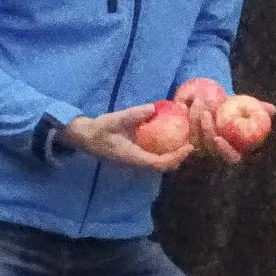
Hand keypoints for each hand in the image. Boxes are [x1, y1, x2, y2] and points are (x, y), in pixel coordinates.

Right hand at [61, 105, 192, 170]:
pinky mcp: (133, 157)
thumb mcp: (116, 119)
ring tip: (183, 143)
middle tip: (191, 144)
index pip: (159, 163)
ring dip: (172, 157)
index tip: (189, 147)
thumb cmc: (99, 129)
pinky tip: (169, 139)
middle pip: (162, 167)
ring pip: (158, 164)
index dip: (176, 157)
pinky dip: (164, 152)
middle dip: (178, 158)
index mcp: (133, 157)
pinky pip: (152, 158)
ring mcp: (134, 162)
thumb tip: (152, 108)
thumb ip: (134, 114)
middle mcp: (135, 163)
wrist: (85, 137)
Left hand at [188, 100, 275, 163]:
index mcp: (233, 149)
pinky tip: (182, 104)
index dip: (223, 151)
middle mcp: (214, 152)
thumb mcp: (247, 106)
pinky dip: (183, 117)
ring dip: (194, 120)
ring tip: (198, 101)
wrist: (215, 103)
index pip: (230, 158)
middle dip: (205, 130)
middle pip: (207, 147)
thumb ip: (259, 109)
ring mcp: (199, 146)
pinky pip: (182, 130)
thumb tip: (272, 109)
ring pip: (193, 138)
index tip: (218, 138)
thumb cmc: (234, 108)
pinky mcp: (186, 137)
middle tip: (206, 113)